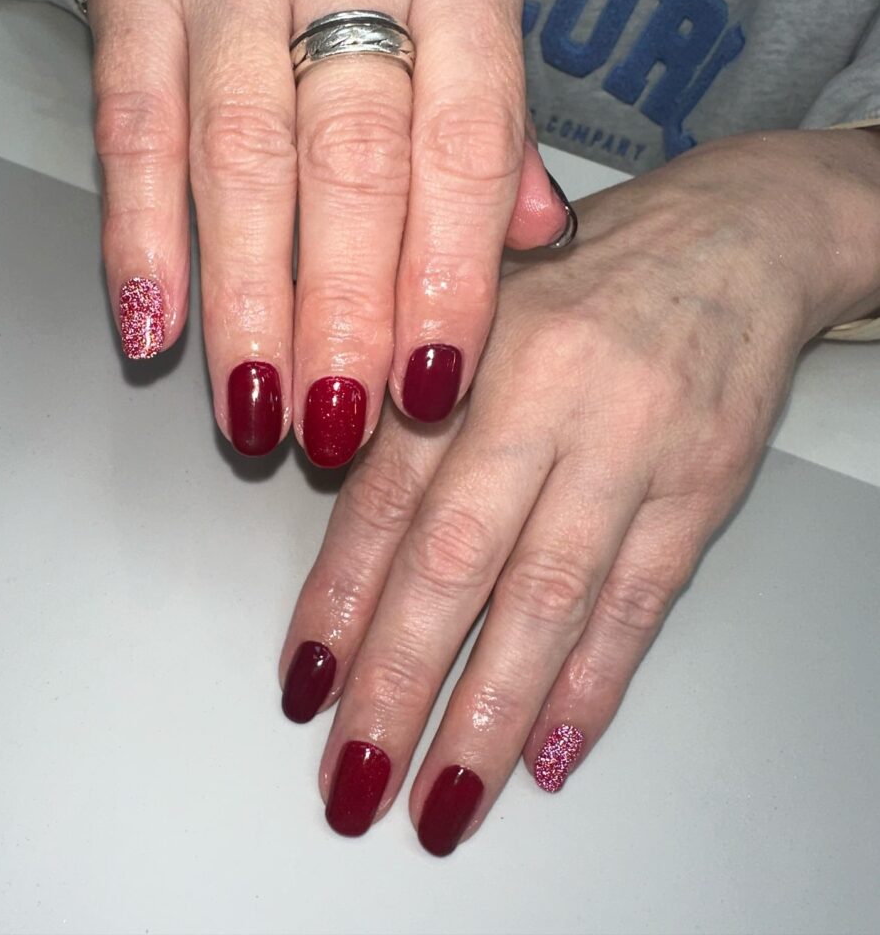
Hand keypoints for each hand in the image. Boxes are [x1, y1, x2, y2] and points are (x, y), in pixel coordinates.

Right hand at [86, 0, 571, 463]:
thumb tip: (531, 235)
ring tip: (260, 410)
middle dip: (344, 316)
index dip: (448, 280)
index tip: (434, 384)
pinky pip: (133, 122)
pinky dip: (140, 235)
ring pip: (239, 159)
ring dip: (247, 305)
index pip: (462, 146)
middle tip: (342, 425)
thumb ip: (496, 113)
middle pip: (349, 166)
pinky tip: (154, 328)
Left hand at [278, 128, 879, 852]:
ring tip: (442, 798)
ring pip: (548, 602)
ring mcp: (630, 451)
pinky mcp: (699, 490)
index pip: (385, 497)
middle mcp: (548, 402)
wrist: (731, 241)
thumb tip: (351, 549)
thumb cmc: (583, 281)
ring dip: (488, 713)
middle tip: (354, 779)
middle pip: (458, 564)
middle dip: (398, 683)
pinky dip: (591, 685)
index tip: (307, 684)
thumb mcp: (475, 314)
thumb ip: (411, 413)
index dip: (338, 599)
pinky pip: (639, 603)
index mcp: (471, 350)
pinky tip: (546, 749)